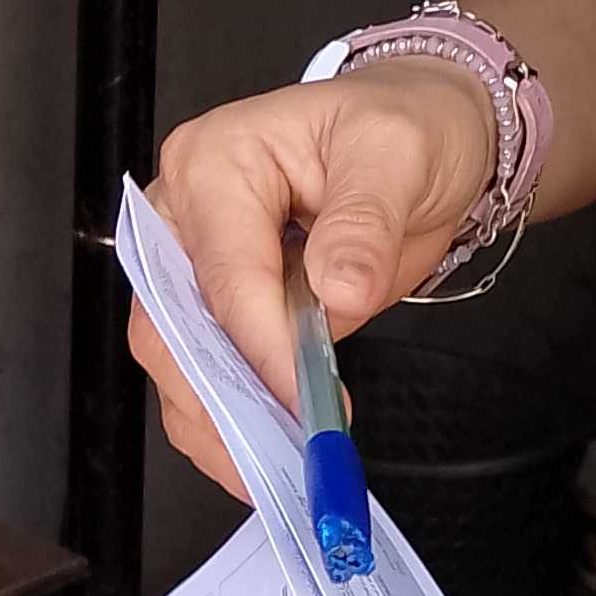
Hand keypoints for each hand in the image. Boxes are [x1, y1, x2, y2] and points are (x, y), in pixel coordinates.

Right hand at [131, 58, 500, 493]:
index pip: (225, 272)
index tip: (307, 399)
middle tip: (284, 451)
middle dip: (223, 398)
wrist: (423, 139)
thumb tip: (336, 291)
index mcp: (215, 161)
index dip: (262, 345)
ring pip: (174, 361)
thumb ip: (363, 224)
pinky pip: (201, 374)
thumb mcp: (400, 156)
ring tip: (279, 466)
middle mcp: (183, 213)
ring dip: (220, 422)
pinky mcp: (214, 308)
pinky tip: (268, 453)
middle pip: (171, 324)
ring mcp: (192, 264)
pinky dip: (229, 422)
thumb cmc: (404, 130)